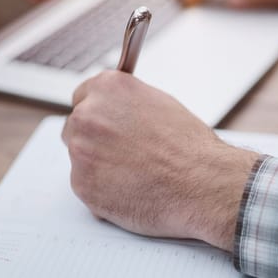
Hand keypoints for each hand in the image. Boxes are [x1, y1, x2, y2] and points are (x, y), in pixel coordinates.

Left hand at [62, 71, 258, 250]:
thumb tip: (116, 109)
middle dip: (94, 138)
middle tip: (122, 153)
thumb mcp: (159, 103)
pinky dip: (101, 189)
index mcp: (107, 88)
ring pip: (79, 157)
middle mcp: (87, 115)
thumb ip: (126, 102)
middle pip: (76, 126)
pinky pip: (85, 184)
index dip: (98, 113)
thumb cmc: (189, 147)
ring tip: (133, 172)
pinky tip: (129, 188)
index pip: (82, 96)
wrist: (201, 183)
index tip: (104, 124)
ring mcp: (81, 150)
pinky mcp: (82, 184)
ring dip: (97, 164)